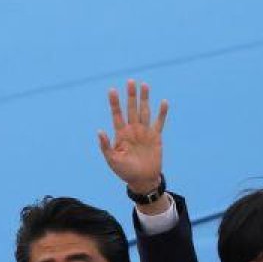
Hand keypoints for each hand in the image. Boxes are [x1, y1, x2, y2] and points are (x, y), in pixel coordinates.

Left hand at [98, 80, 167, 194]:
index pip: (117, 114)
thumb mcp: (112, 160)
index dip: (115, 103)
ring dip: (144, 99)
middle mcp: (132, 130)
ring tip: (144, 85)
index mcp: (121, 134)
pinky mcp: (156, 137)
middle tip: (131, 81)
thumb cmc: (125, 171)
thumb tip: (99, 131)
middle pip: (131, 109)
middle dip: (131, 96)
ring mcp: (144, 132)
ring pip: (144, 111)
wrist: (142, 180)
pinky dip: (162, 113)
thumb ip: (106, 146)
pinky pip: (159, 122)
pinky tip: (163, 102)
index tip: (112, 90)